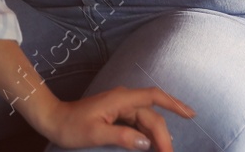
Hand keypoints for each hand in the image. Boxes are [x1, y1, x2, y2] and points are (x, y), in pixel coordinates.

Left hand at [39, 86, 194, 151]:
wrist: (53, 119)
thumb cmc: (71, 126)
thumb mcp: (95, 134)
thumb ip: (122, 136)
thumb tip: (145, 143)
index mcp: (121, 99)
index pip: (154, 97)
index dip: (175, 104)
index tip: (191, 115)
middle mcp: (124, 100)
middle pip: (152, 115)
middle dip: (163, 136)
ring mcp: (121, 107)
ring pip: (146, 121)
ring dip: (156, 136)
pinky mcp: (117, 115)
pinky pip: (138, 124)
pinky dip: (147, 135)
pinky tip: (151, 146)